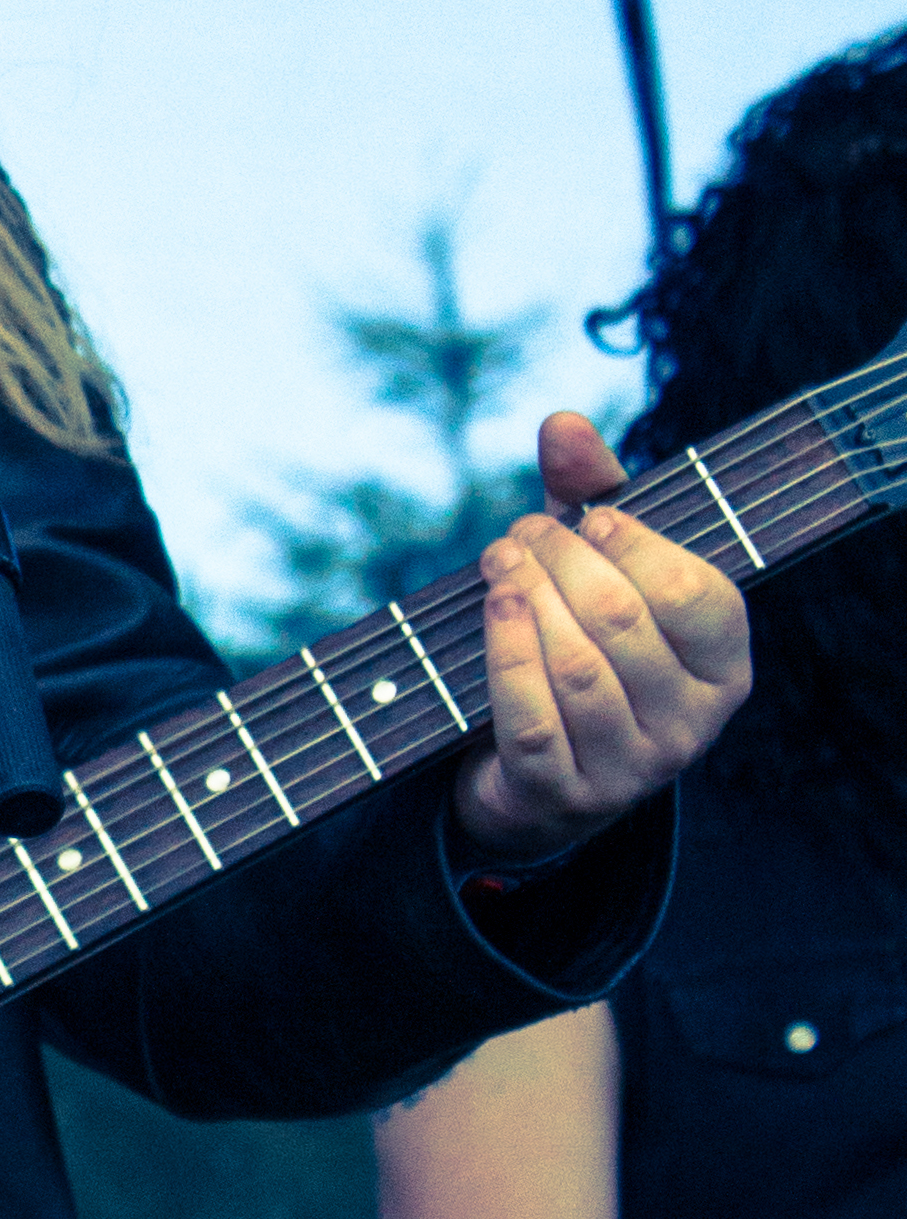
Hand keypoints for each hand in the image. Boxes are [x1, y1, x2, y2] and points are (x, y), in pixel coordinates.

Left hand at [450, 414, 750, 855]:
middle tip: (519, 534)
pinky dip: (507, 654)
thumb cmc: (582, 649)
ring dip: (527, 598)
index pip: (697, 594)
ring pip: (579, 667)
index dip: (637, 544)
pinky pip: (533, 719)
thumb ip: (591, 495)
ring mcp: (630, 770)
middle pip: (622, 620)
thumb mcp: (599, 572)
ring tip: (498, 561)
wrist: (534, 780)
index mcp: (724, 668)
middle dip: (561, 560)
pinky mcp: (565, 796)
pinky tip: (494, 608)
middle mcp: (691, 726)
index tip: (589, 515)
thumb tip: (562, 422)